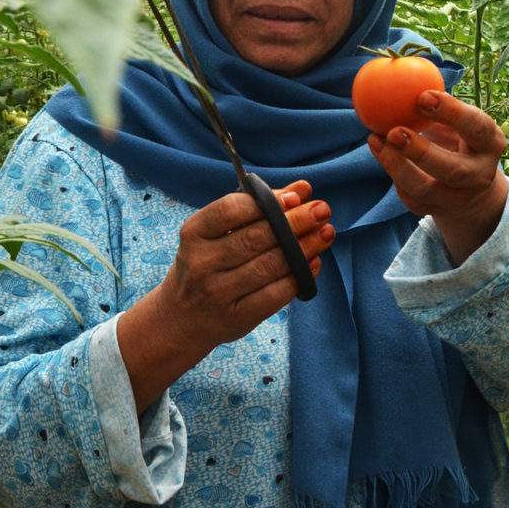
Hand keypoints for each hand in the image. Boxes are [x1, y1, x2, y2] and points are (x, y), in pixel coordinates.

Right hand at [118, 180, 334, 412]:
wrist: (182, 317)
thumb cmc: (208, 263)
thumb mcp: (219, 233)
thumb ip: (258, 208)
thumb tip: (301, 190)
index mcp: (194, 233)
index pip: (230, 210)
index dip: (267, 202)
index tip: (295, 197)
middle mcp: (202, 263)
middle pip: (256, 237)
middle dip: (295, 222)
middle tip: (322, 211)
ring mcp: (218, 293)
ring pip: (270, 265)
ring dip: (305, 247)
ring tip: (326, 233)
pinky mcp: (237, 317)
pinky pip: (276, 294)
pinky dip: (299, 277)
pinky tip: (313, 263)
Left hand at [366, 90, 508, 263]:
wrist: (472, 188)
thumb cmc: (460, 139)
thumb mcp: (459, 121)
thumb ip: (438, 104)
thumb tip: (402, 69)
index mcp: (491, 143)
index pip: (477, 127)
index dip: (451, 112)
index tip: (423, 95)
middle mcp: (480, 174)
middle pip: (453, 169)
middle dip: (421, 152)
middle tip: (394, 131)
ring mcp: (459, 198)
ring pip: (426, 189)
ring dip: (397, 166)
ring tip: (376, 139)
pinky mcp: (437, 211)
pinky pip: (411, 199)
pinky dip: (393, 176)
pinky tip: (381, 152)